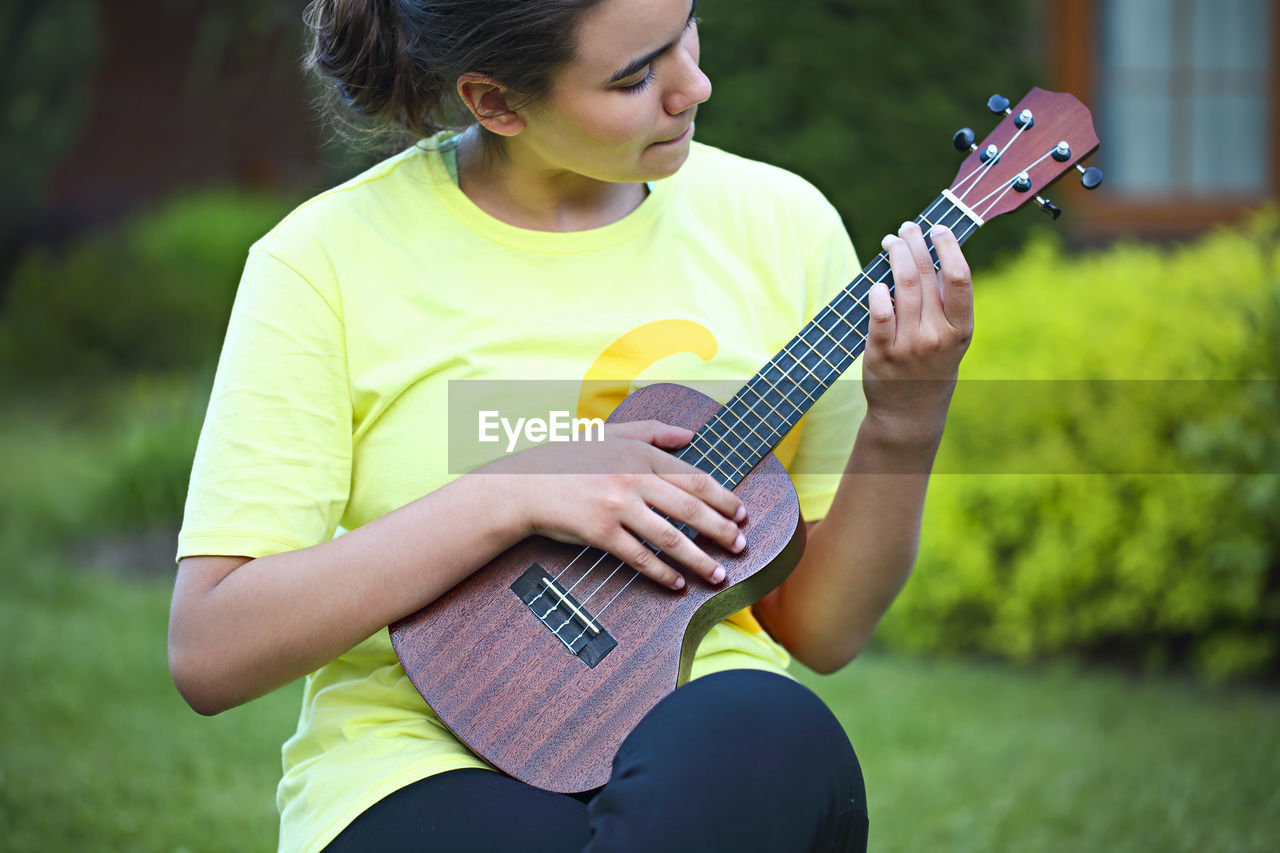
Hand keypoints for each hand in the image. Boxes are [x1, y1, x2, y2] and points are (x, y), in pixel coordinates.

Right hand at [482, 420, 746, 589]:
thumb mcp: (609, 435)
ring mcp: (617, 507)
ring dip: (700, 558)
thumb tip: (690, 435)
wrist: (522, 485)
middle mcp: (632, 478)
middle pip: (691, 509)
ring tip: (719, 574)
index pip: (694, 478)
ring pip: (671, 537)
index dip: (724, 498)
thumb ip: (652, 431)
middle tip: (742, 545)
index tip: (742, 513)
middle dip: (722, 530)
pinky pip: (641, 557)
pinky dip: (663, 573)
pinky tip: (678, 584)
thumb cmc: (565, 460)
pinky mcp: (601, 533)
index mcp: (639, 454)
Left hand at [862, 220, 973, 447]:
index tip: (938, 229)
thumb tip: (936, 254)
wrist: (909, 412)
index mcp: (960, 330)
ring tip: (891, 242)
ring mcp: (907, 345)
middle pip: (925, 275)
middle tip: (907, 228)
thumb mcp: (952, 339)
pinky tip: (877, 280)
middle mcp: (936, 336)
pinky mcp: (880, 354)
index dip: (949, 247)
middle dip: (915, 243)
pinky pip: (879, 313)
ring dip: (895, 256)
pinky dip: (878, 292)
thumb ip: (947, 304)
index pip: (960, 278)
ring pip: (901, 286)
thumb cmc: (932, 366)